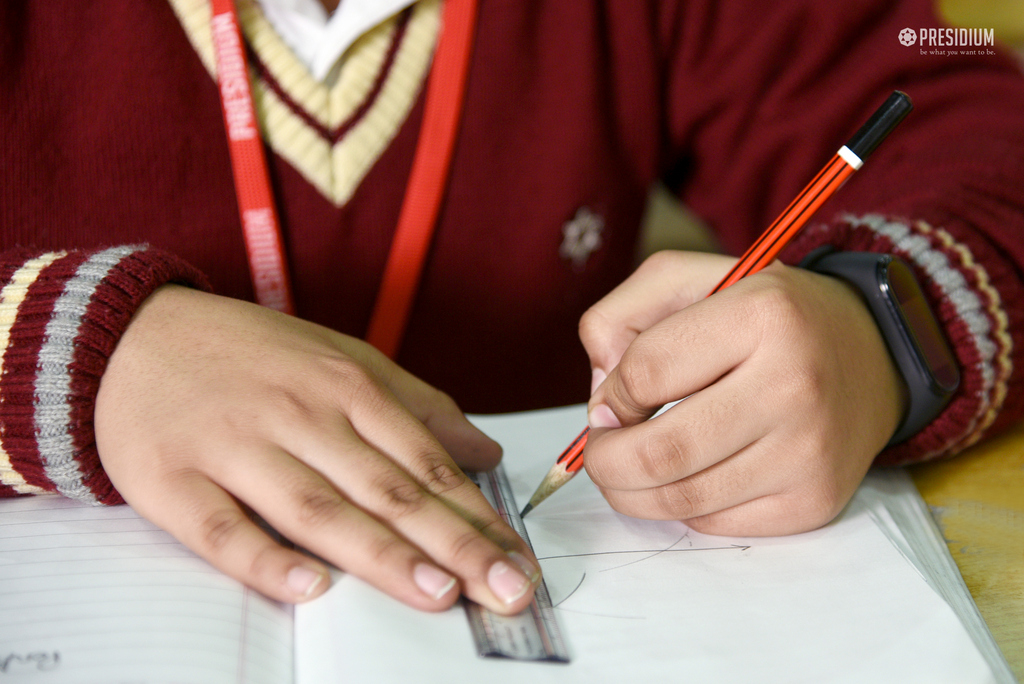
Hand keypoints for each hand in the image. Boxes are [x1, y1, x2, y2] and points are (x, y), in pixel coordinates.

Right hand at [95, 286, 539, 612]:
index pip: (425, 462)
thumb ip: (418, 406)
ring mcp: (236, 447)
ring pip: (317, 509)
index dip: (476, 515)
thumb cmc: (252, 354)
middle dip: (454, 544)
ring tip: (439, 593)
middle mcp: (298, 416)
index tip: (518, 558)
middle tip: (508, 590)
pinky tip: (310, 589)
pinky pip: (222, 528)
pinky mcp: (174, 479)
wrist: (133, 333)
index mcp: (345, 387)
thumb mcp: (343, 358)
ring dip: (382, 555)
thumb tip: (485, 455)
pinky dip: (264, 560)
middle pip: (386, 489)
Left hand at [578, 251, 906, 535]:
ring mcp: (808, 453)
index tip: (615, 397)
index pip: (646, 374)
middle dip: (605, 460)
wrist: (872, 354)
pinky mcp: (814, 502)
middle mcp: (794, 386)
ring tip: (627, 466)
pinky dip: (682, 505)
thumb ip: (620, 317)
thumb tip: (599, 399)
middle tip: (600, 448)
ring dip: (631, 491)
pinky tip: (688, 475)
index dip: (611, 393)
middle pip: (659, 453)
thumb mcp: (691, 279)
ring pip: (680, 499)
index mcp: (764, 315)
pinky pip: (714, 522)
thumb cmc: (766, 316)